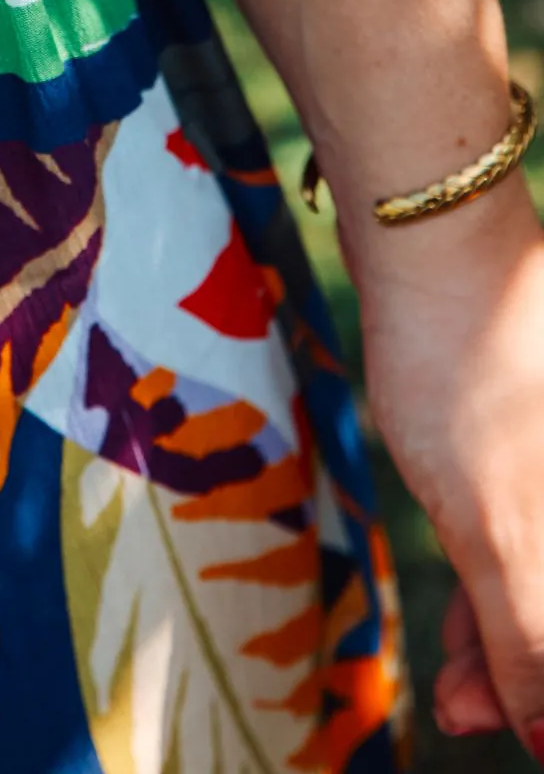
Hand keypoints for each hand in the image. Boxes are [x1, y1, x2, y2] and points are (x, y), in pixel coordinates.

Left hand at [355, 176, 543, 759]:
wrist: (434, 242)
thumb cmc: (469, 373)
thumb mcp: (494, 527)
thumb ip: (531, 637)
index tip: (522, 736)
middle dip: (529, 671)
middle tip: (465, 708)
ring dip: (509, 632)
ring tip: (456, 681)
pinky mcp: (541, 432)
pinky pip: (535, 525)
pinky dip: (501, 572)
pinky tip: (468, 603)